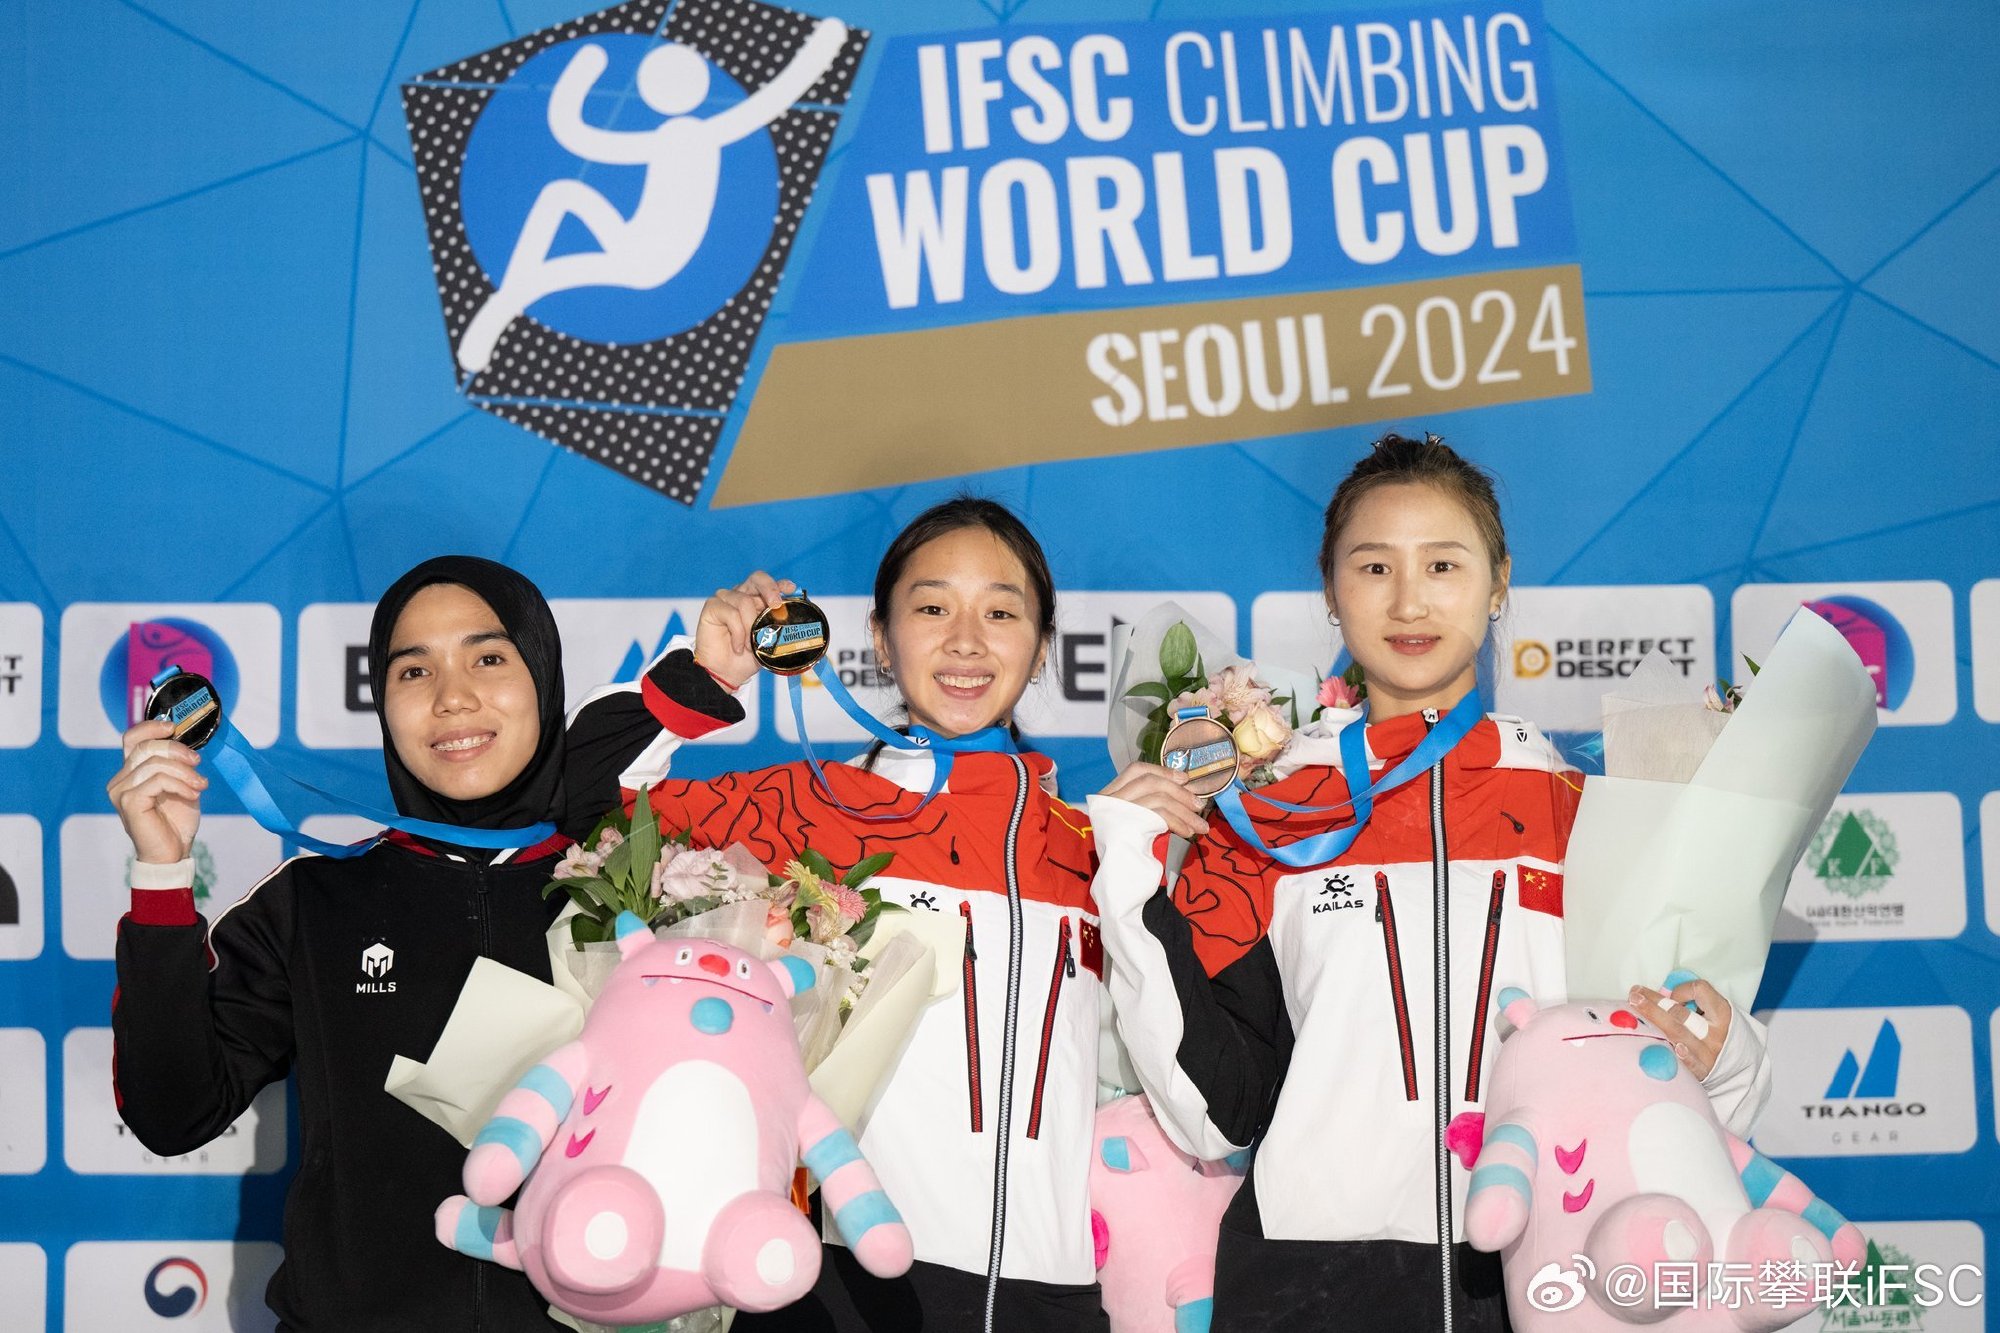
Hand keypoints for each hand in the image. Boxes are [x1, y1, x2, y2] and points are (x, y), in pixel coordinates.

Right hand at [107, 720, 205, 864]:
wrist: (173, 853)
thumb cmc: (176, 821)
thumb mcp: (181, 784)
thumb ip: (177, 763)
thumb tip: (187, 739)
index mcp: (130, 772)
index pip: (132, 738)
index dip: (152, 727)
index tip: (174, 727)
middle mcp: (120, 780)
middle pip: (146, 747)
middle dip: (177, 750)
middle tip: (198, 762)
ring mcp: (121, 791)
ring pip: (154, 764)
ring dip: (185, 772)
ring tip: (201, 785)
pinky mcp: (129, 802)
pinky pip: (157, 781)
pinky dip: (180, 784)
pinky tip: (193, 795)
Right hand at [695, 571, 794, 689]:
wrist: (727, 673)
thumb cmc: (748, 657)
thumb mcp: (770, 641)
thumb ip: (780, 628)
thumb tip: (797, 623)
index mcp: (758, 600)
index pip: (769, 584)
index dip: (780, 584)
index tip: (791, 589)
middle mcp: (742, 595)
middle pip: (757, 578)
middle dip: (769, 589)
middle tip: (776, 605)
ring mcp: (726, 599)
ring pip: (744, 601)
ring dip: (750, 627)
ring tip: (749, 646)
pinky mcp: (712, 607)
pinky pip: (730, 613)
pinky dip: (738, 633)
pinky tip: (738, 646)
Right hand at [1098, 762, 1207, 839]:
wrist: (1116, 876)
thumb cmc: (1125, 849)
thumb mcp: (1134, 820)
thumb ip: (1149, 803)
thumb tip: (1184, 789)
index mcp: (1109, 794)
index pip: (1135, 770)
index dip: (1161, 770)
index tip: (1184, 778)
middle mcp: (1110, 799)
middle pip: (1150, 781)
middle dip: (1180, 792)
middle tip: (1200, 805)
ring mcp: (1117, 811)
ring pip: (1159, 799)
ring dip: (1185, 812)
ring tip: (1200, 826)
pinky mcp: (1127, 826)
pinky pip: (1160, 816)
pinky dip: (1178, 822)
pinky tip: (1187, 832)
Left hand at [1629, 976, 1731, 1079]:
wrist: (1746, 1069)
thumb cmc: (1721, 1035)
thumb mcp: (1717, 1015)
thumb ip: (1696, 1004)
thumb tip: (1662, 995)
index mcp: (1722, 1014)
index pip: (1700, 991)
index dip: (1682, 990)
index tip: (1670, 996)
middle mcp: (1716, 1033)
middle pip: (1680, 1014)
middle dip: (1654, 1003)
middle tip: (1634, 994)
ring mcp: (1710, 1053)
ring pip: (1678, 1034)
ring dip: (1655, 1021)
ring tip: (1635, 1008)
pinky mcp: (1704, 1072)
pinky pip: (1691, 1065)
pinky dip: (1683, 1057)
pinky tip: (1674, 1048)